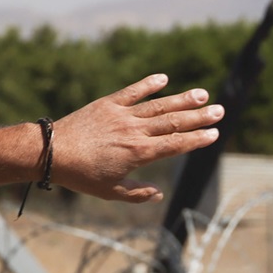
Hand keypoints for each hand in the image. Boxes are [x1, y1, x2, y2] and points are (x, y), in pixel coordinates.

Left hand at [47, 74, 222, 202]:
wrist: (52, 152)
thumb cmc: (81, 176)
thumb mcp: (111, 192)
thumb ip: (138, 193)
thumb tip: (158, 193)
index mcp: (139, 154)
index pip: (176, 145)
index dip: (197, 139)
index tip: (214, 134)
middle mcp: (135, 132)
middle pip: (174, 123)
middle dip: (199, 117)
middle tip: (220, 110)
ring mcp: (122, 115)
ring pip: (159, 105)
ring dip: (182, 99)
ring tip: (202, 94)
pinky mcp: (108, 104)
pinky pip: (133, 92)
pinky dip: (149, 85)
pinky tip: (164, 79)